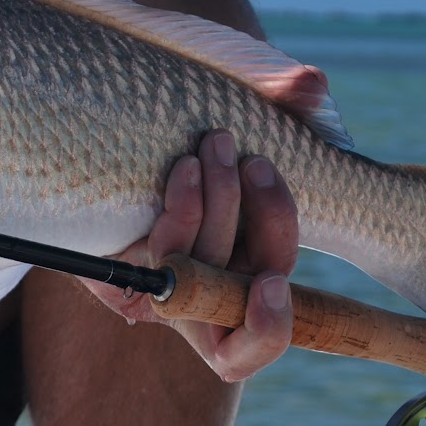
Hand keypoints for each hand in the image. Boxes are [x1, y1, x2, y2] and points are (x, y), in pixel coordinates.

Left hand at [83, 129, 297, 381]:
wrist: (120, 119)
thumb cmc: (206, 135)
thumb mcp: (257, 118)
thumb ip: (293, 105)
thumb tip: (311, 80)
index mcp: (244, 291)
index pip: (256, 344)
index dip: (269, 329)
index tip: (273, 284)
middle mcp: (200, 300)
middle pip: (240, 294)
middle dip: (257, 224)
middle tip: (251, 162)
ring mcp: (157, 286)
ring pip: (195, 266)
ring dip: (216, 206)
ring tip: (215, 146)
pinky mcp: (115, 267)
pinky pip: (148, 257)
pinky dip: (177, 212)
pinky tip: (185, 169)